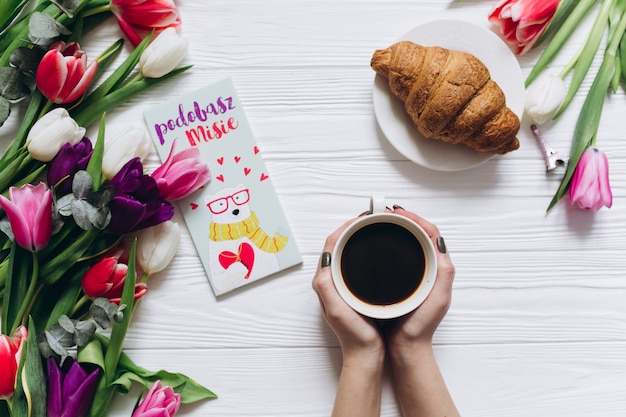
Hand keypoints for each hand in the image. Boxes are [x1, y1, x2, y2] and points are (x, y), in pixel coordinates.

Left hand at [311, 217, 384, 365]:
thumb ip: (327, 287)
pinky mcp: (353, 290)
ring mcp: (342, 285)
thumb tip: (324, 263)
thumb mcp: (337, 310)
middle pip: (338, 244)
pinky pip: (356, 262)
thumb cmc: (353, 336)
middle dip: (352, 228)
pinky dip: (364, 251)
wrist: (365, 356)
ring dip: (358, 238)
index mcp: (325, 282)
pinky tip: (378, 250)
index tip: (361, 218)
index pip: (331, 244)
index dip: (344, 228)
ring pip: (347, 252)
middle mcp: (331, 281)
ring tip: (374, 228)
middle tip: (370, 218)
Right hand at [385, 207, 455, 357]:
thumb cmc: (420, 327)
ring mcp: (413, 274)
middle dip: (403, 219)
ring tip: (379, 222)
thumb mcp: (437, 299)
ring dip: (394, 229)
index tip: (398, 212)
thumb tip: (439, 240)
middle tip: (385, 212)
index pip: (430, 232)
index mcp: (438, 268)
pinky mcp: (401, 281)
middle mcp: (428, 268)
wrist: (408, 349)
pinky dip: (387, 244)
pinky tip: (375, 244)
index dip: (415, 217)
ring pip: (406, 243)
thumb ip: (443, 272)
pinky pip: (396, 255)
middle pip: (417, 233)